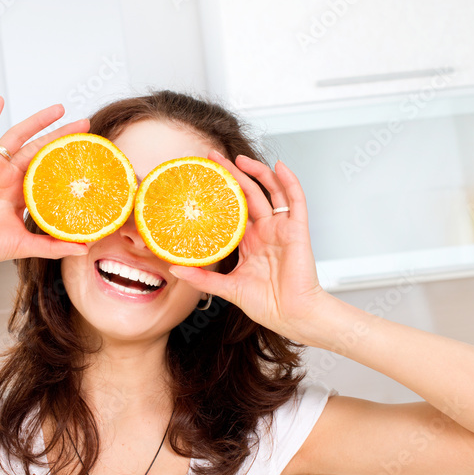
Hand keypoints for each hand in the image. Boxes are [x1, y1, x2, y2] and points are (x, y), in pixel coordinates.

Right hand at [0, 95, 90, 270]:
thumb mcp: (25, 245)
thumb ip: (53, 245)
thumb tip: (84, 248)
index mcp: (19, 193)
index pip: (48, 171)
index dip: (65, 162)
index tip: (86, 154)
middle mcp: (8, 176)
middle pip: (40, 149)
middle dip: (61, 136)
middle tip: (83, 125)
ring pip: (19, 136)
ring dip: (38, 121)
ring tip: (60, 109)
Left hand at [167, 151, 332, 342]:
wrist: (292, 316)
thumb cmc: (269, 305)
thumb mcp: (227, 288)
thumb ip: (202, 278)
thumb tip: (176, 269)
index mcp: (250, 243)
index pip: (233, 210)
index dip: (220, 193)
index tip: (202, 180)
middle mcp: (266, 232)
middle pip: (249, 194)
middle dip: (232, 174)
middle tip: (213, 158)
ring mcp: (281, 229)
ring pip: (271, 191)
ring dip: (257, 172)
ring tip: (239, 158)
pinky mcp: (297, 230)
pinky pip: (295, 200)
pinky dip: (289, 181)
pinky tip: (279, 166)